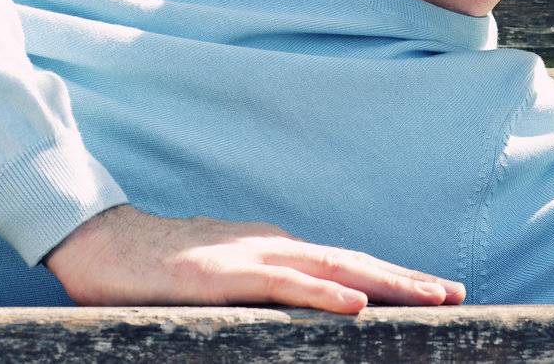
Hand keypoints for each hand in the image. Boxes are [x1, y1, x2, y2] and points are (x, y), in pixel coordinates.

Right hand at [42, 203, 465, 313]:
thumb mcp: (213, 282)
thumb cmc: (151, 270)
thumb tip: (290, 308)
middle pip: (351, 261)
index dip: (390, 277)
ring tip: (431, 298)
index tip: (434, 292)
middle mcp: (268, 245)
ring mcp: (246, 257)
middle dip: (406, 279)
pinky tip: (357, 305)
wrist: (96, 245)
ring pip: (331, 268)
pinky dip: (324, 292)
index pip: (341, 263)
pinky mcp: (221, 275)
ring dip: (386, 283)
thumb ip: (253, 290)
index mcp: (268, 249)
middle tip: (457, 294)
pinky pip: (282, 285)